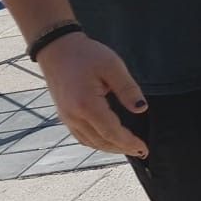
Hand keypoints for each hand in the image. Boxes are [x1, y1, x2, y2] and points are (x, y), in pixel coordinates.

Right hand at [38, 32, 149, 156]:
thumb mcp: (112, 66)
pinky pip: (81, 137)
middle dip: (122, 149)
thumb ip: (127, 89)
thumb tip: (141, 109)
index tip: (144, 148)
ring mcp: (66, 117)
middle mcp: (74, 116)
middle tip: (141, 152)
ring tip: (127, 148)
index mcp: (87, 105)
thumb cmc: (86, 55)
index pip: (112, 132)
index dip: (129, 143)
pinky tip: (108, 140)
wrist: (57, 48)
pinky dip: (96, 142)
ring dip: (109, 148)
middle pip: (101, 142)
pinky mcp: (64, 115)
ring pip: (90, 142)